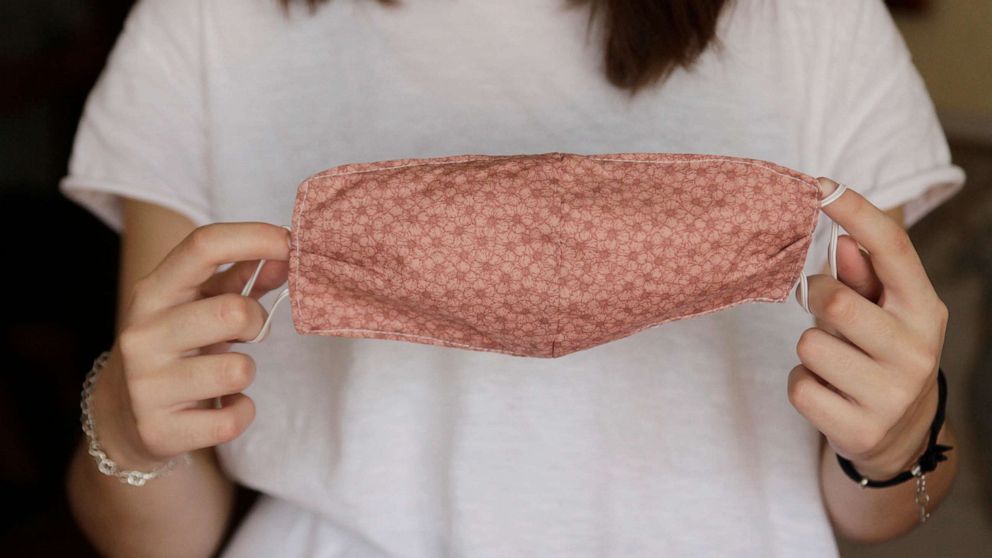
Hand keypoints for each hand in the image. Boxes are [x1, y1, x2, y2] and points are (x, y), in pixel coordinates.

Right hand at [92, 223, 289, 468]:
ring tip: (225, 372)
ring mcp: (148, 384)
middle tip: (249, 332)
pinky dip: (241, 410)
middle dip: (257, 321)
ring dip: (246, 370)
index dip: (255, 237)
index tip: (291, 243)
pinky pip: (234, 417)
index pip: (202, 246)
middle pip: (233, 312)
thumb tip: (287, 254)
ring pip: (238, 369)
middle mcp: (143, 334)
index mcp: (153, 292)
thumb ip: (241, 277)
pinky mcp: (160, 429)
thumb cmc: (177, 345)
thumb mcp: (198, 305)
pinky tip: (222, 404)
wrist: (121, 416)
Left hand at [788, 178, 947, 480]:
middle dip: (816, 303)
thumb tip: (841, 239)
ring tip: (835, 362)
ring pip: (809, 347)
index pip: (893, 250)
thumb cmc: (881, 351)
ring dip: (809, 351)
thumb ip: (862, 276)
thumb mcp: (884, 311)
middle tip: (827, 315)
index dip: (856, 212)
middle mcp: (917, 351)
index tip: (821, 185)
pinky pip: (799, 387)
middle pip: (834, 302)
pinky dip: (803, 385)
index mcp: (925, 309)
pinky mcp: (860, 429)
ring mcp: (892, 395)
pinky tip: (828, 391)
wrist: (901, 432)